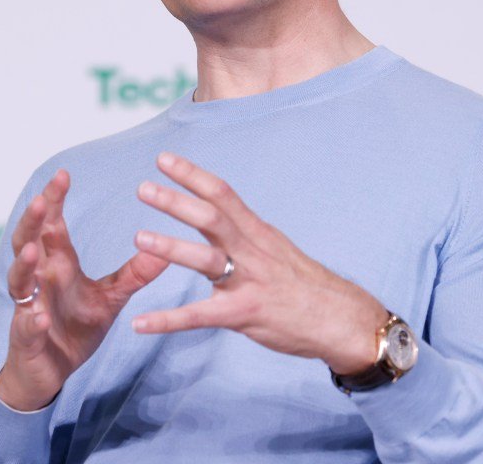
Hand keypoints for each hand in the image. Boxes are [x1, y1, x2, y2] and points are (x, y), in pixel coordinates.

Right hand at [0, 169, 169, 410]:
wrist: (51, 373)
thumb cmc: (74, 328)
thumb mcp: (111, 297)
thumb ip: (134, 273)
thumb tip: (165, 248)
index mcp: (57, 265)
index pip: (52, 225)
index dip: (53, 200)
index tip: (63, 174)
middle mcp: (38, 280)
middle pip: (26, 242)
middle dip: (31, 222)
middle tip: (38, 200)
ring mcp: (28, 307)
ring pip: (18, 280)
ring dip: (24, 265)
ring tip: (33, 251)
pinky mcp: (26, 338)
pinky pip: (25, 326)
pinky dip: (31, 320)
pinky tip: (38, 317)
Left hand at [131, 153, 387, 374]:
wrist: (343, 319)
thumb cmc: (307, 285)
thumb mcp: (277, 248)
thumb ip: (246, 235)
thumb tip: (220, 219)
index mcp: (257, 232)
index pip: (223, 194)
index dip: (192, 175)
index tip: (164, 159)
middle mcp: (252, 250)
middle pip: (211, 218)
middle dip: (176, 201)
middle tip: (143, 188)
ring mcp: (250, 281)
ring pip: (207, 259)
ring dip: (171, 248)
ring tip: (139, 239)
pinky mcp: (246, 314)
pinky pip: (201, 316)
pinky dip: (168, 320)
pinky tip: (141, 323)